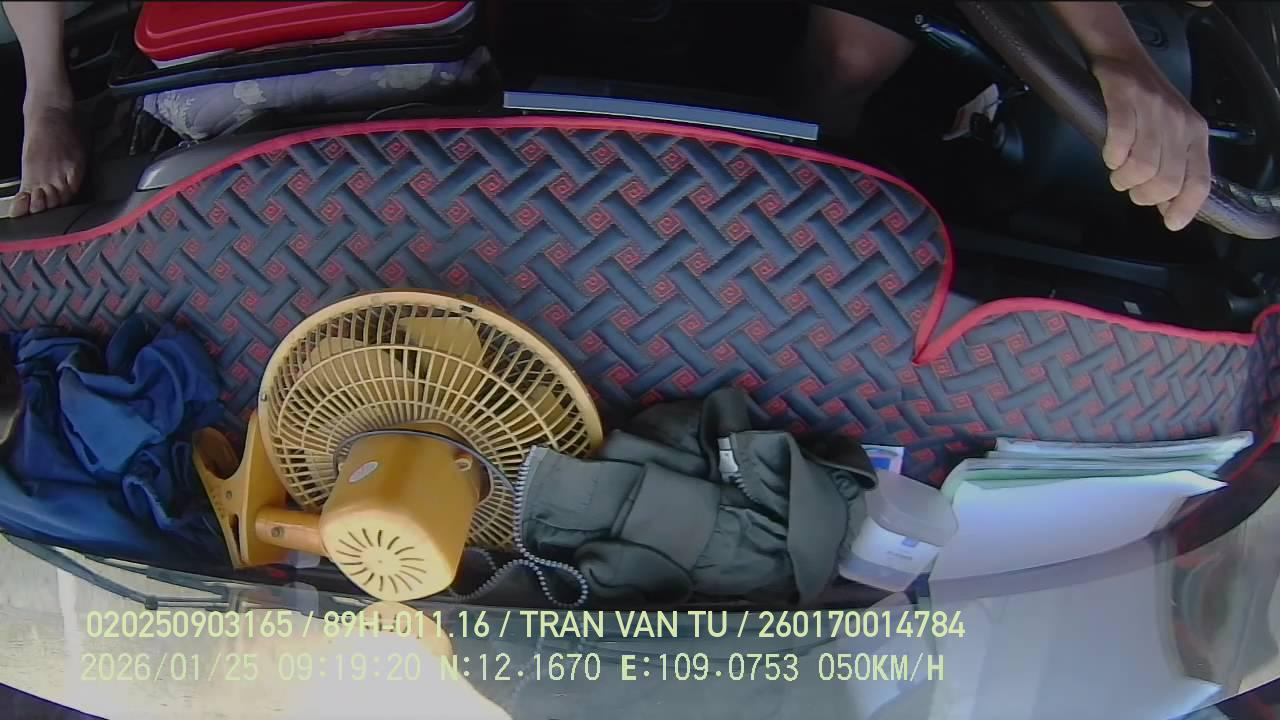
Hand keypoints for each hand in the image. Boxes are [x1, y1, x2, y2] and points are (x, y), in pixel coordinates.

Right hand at [1091, 51, 1209, 230]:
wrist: (1123, 56)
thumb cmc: (1145, 100)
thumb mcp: (1170, 132)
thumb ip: (1171, 167)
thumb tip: (1166, 208)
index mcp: (1195, 134)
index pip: (1199, 181)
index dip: (1184, 208)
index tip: (1169, 223)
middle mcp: (1180, 123)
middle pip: (1165, 180)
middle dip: (1142, 195)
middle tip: (1130, 188)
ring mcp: (1154, 110)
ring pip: (1143, 166)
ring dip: (1123, 179)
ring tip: (1117, 172)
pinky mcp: (1127, 99)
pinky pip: (1121, 139)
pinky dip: (1112, 156)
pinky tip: (1110, 156)